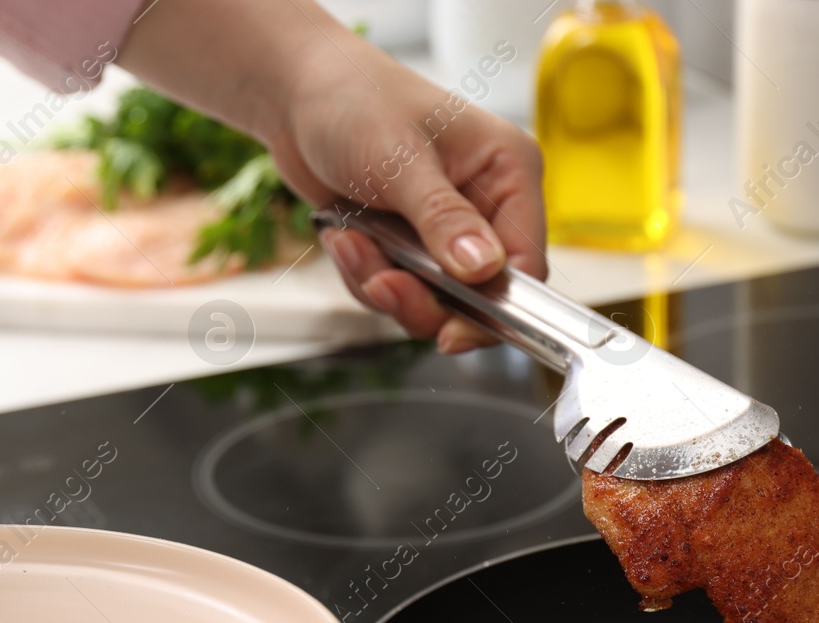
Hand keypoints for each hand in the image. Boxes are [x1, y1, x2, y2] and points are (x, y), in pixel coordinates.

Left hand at [118, 0, 547, 352]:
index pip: (525, 265)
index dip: (494, 308)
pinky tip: (343, 234)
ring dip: (381, 283)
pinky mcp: (409, 247)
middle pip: (477, 297)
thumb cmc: (353, 100)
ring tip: (350, 240)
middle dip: (420, 298)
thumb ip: (442, 220)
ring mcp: (445, 230)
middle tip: (381, 281)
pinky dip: (363, 274)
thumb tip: (484, 270)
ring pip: (431, 302)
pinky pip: (395, 291)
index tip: (450, 332)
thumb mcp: (400, 161)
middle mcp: (485, 205)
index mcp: (508, 172)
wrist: (293, 95)